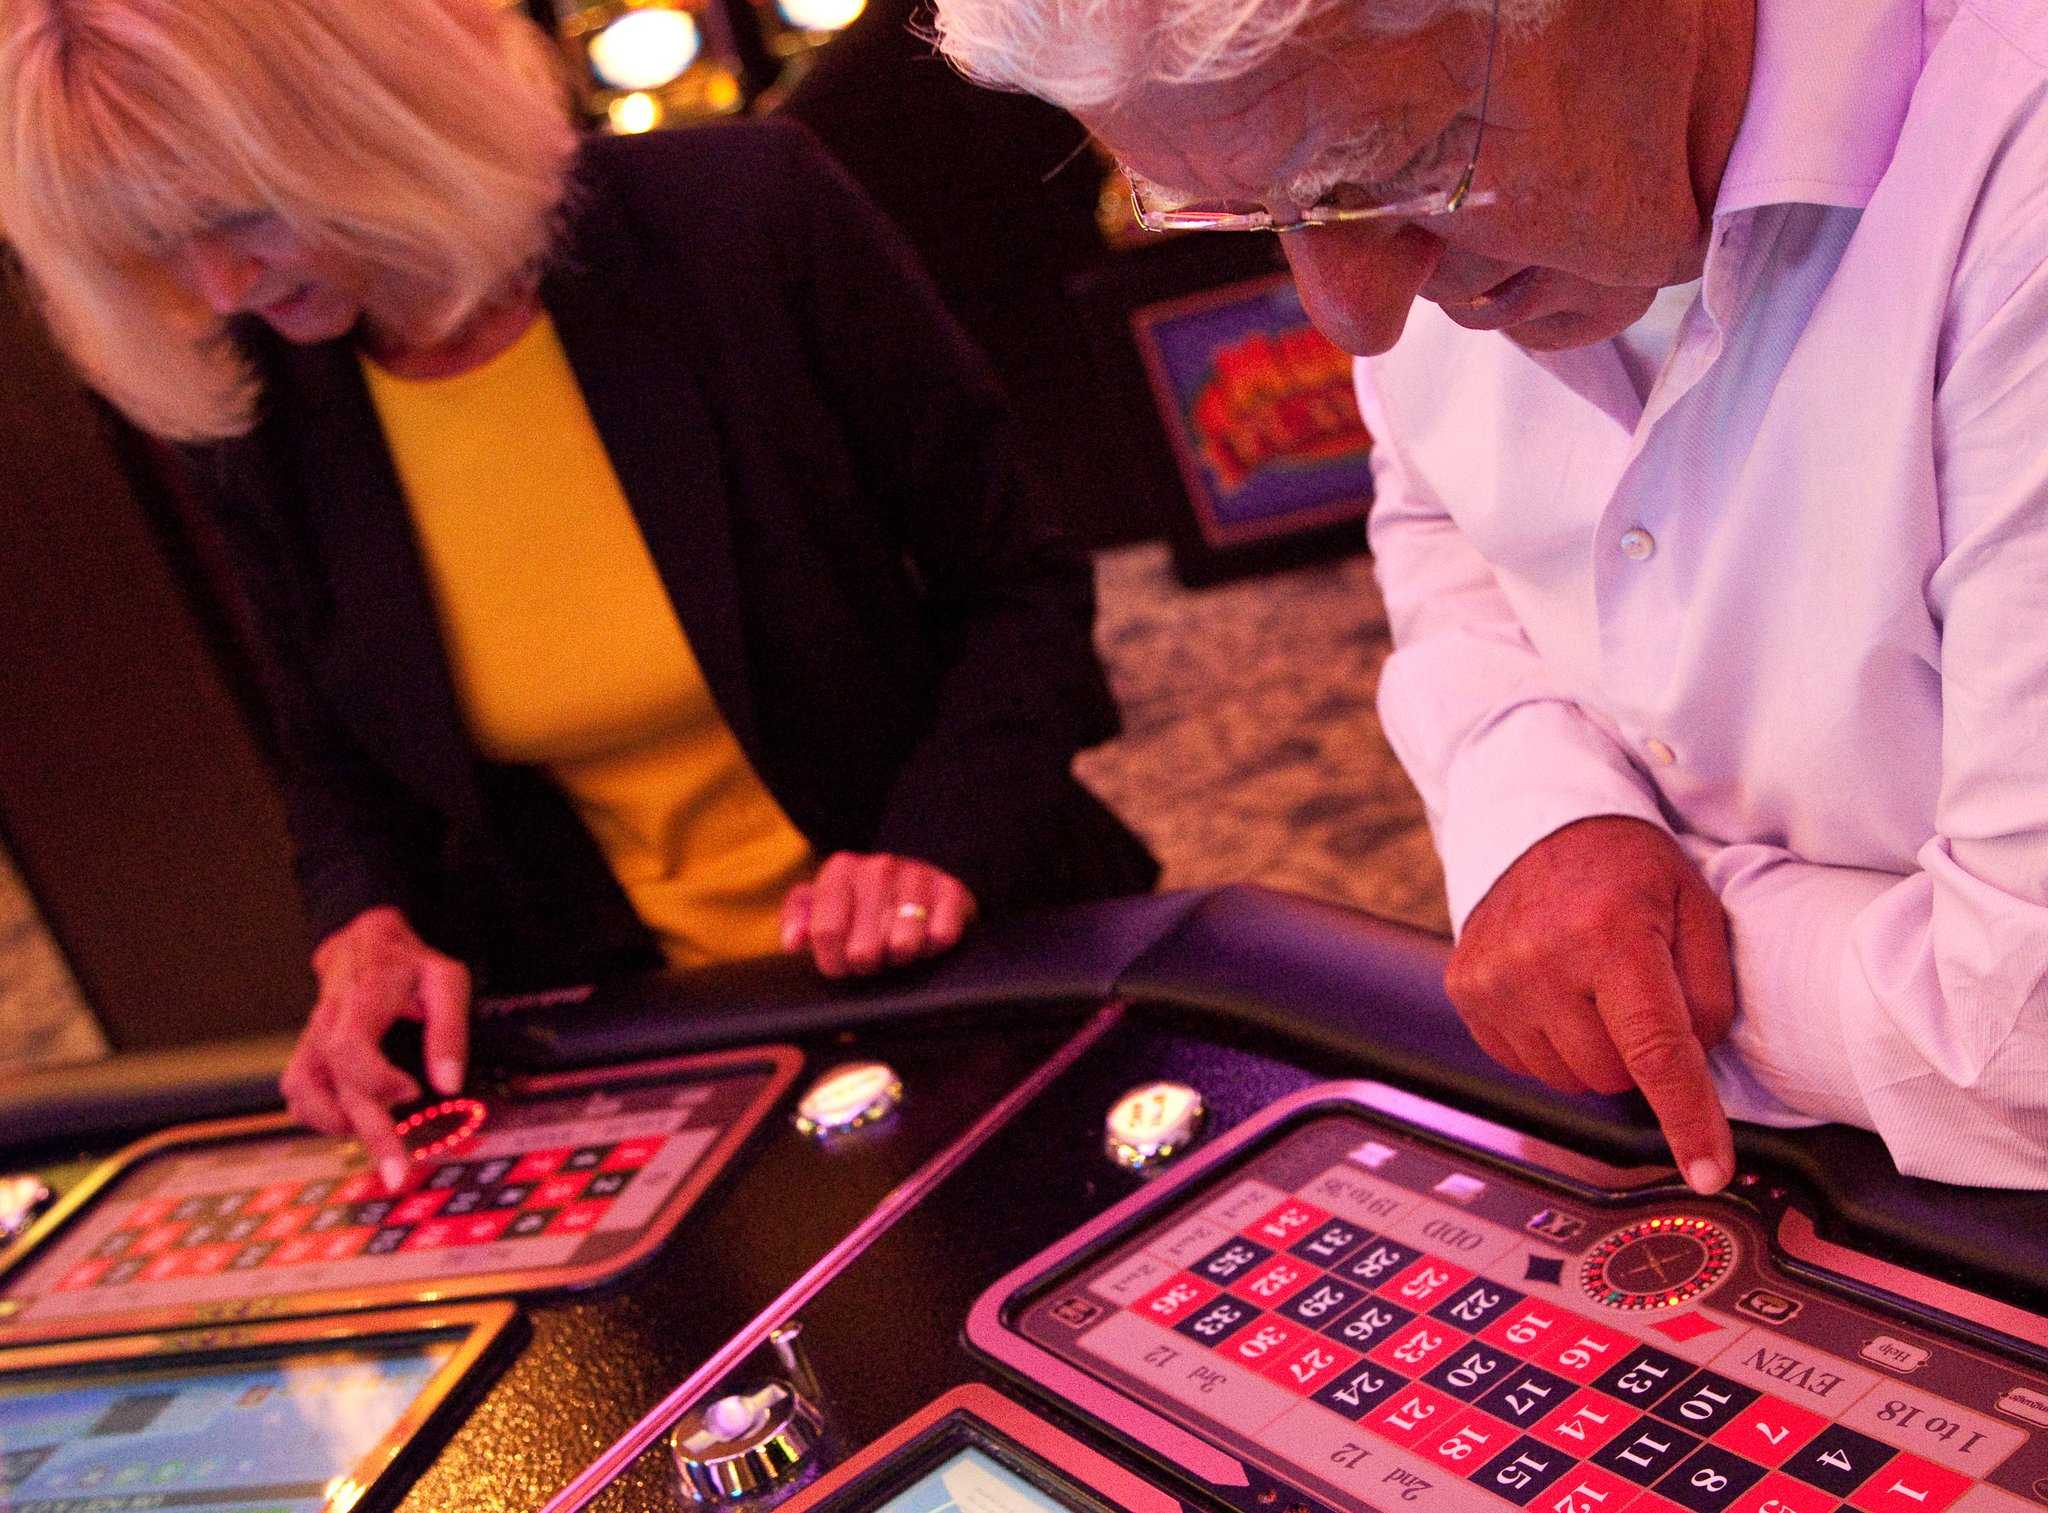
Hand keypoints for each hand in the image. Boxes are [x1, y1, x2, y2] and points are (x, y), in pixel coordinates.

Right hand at [281, 906, 470, 1189]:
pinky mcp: (308, 1053)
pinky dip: (317, 1115)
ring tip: (378, 1141)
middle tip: (397, 1174)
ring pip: (304, 1093)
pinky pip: (297, 1092)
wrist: (364, 941)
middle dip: (368, 1133)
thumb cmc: (408, 964)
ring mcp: (312, 1040)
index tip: (413, 1090)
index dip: (378, 1079)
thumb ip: (449, 1030)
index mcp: (360, 1001)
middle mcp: (327, 1023)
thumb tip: (449, 1084)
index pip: (350, 1048)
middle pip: (335, 1086)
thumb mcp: (445, 980)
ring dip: (337, 1125)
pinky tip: (350, 1124)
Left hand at [780, 853, 976, 977]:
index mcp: (841, 869)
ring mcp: (917, 875)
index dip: (832, 962)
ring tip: (896, 949)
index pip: (826, 932)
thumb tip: (793, 942)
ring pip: (903, 945)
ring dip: (899, 957)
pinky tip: (924, 939)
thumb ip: (798, 919)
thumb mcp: (823, 905)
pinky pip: (941, 937)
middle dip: (866, 965)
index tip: (840, 966)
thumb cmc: (862, 904)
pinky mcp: (951, 889)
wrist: (918, 881)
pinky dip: (932, 948)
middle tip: (871, 959)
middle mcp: (878, 866)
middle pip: (863, 949)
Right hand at [1446, 816, 1737, 1192]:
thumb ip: (1710, 993)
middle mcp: (1541, 960)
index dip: (1688, 1118)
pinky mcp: (1464, 989)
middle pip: (1612, 1075)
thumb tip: (1694, 1070)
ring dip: (1592, 1049)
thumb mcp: (1695, 908)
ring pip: (1567, 1078)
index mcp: (1610, 935)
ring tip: (1591, 986)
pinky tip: (1555, 991)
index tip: (1707, 1171)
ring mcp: (1493, 978)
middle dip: (1636, 1051)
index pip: (1656, 1051)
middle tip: (1635, 991)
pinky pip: (1523, 1063)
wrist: (1541, 822)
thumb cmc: (1629, 869)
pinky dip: (1551, 1041)